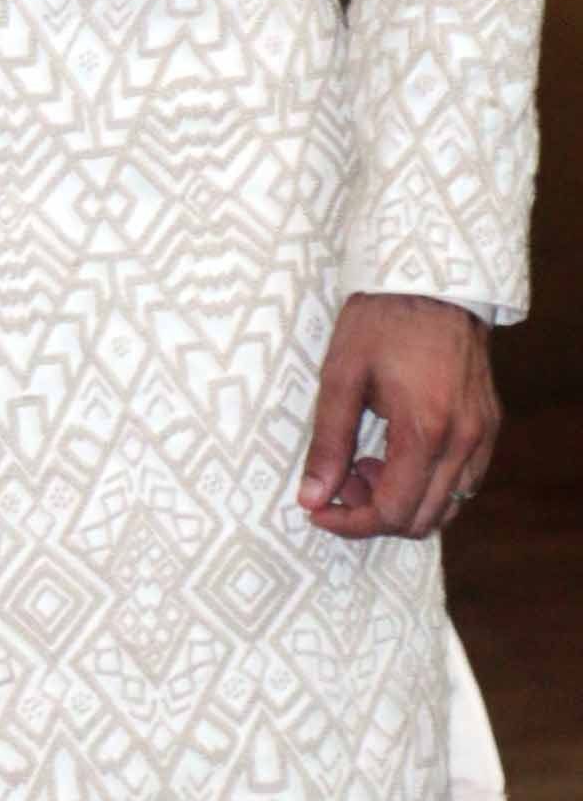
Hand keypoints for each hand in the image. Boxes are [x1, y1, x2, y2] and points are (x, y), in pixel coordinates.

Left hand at [299, 291, 499, 539]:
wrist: (431, 279)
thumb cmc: (381, 320)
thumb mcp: (341, 375)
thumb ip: (328, 443)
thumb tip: (312, 497)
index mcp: (425, 430)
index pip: (393, 511)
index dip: (351, 522)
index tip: (319, 510)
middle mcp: (464, 441)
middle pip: (423, 519)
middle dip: (374, 514)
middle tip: (340, 480)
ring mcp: (483, 435)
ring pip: (447, 506)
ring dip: (404, 502)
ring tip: (366, 463)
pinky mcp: (489, 425)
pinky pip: (463, 481)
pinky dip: (429, 484)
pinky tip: (396, 454)